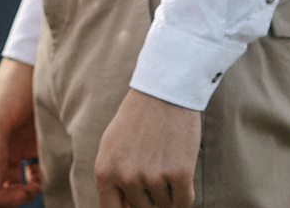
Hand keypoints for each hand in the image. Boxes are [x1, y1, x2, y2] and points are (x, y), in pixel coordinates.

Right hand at [0, 58, 41, 207]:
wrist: (34, 68)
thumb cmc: (9, 89)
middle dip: (6, 198)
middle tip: (26, 194)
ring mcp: (11, 149)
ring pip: (12, 185)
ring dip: (22, 192)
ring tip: (36, 187)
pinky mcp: (30, 147)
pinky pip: (30, 175)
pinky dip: (36, 182)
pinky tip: (42, 177)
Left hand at [93, 88, 198, 206]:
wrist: (163, 93)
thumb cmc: (137, 120)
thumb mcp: (112, 147)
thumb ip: (113, 178)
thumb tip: (122, 207)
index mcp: (105, 171)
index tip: (137, 205)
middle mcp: (126, 177)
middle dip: (150, 196)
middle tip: (154, 170)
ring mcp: (153, 177)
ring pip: (164, 205)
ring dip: (168, 191)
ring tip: (164, 162)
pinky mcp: (179, 174)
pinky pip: (184, 202)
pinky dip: (184, 193)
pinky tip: (180, 172)